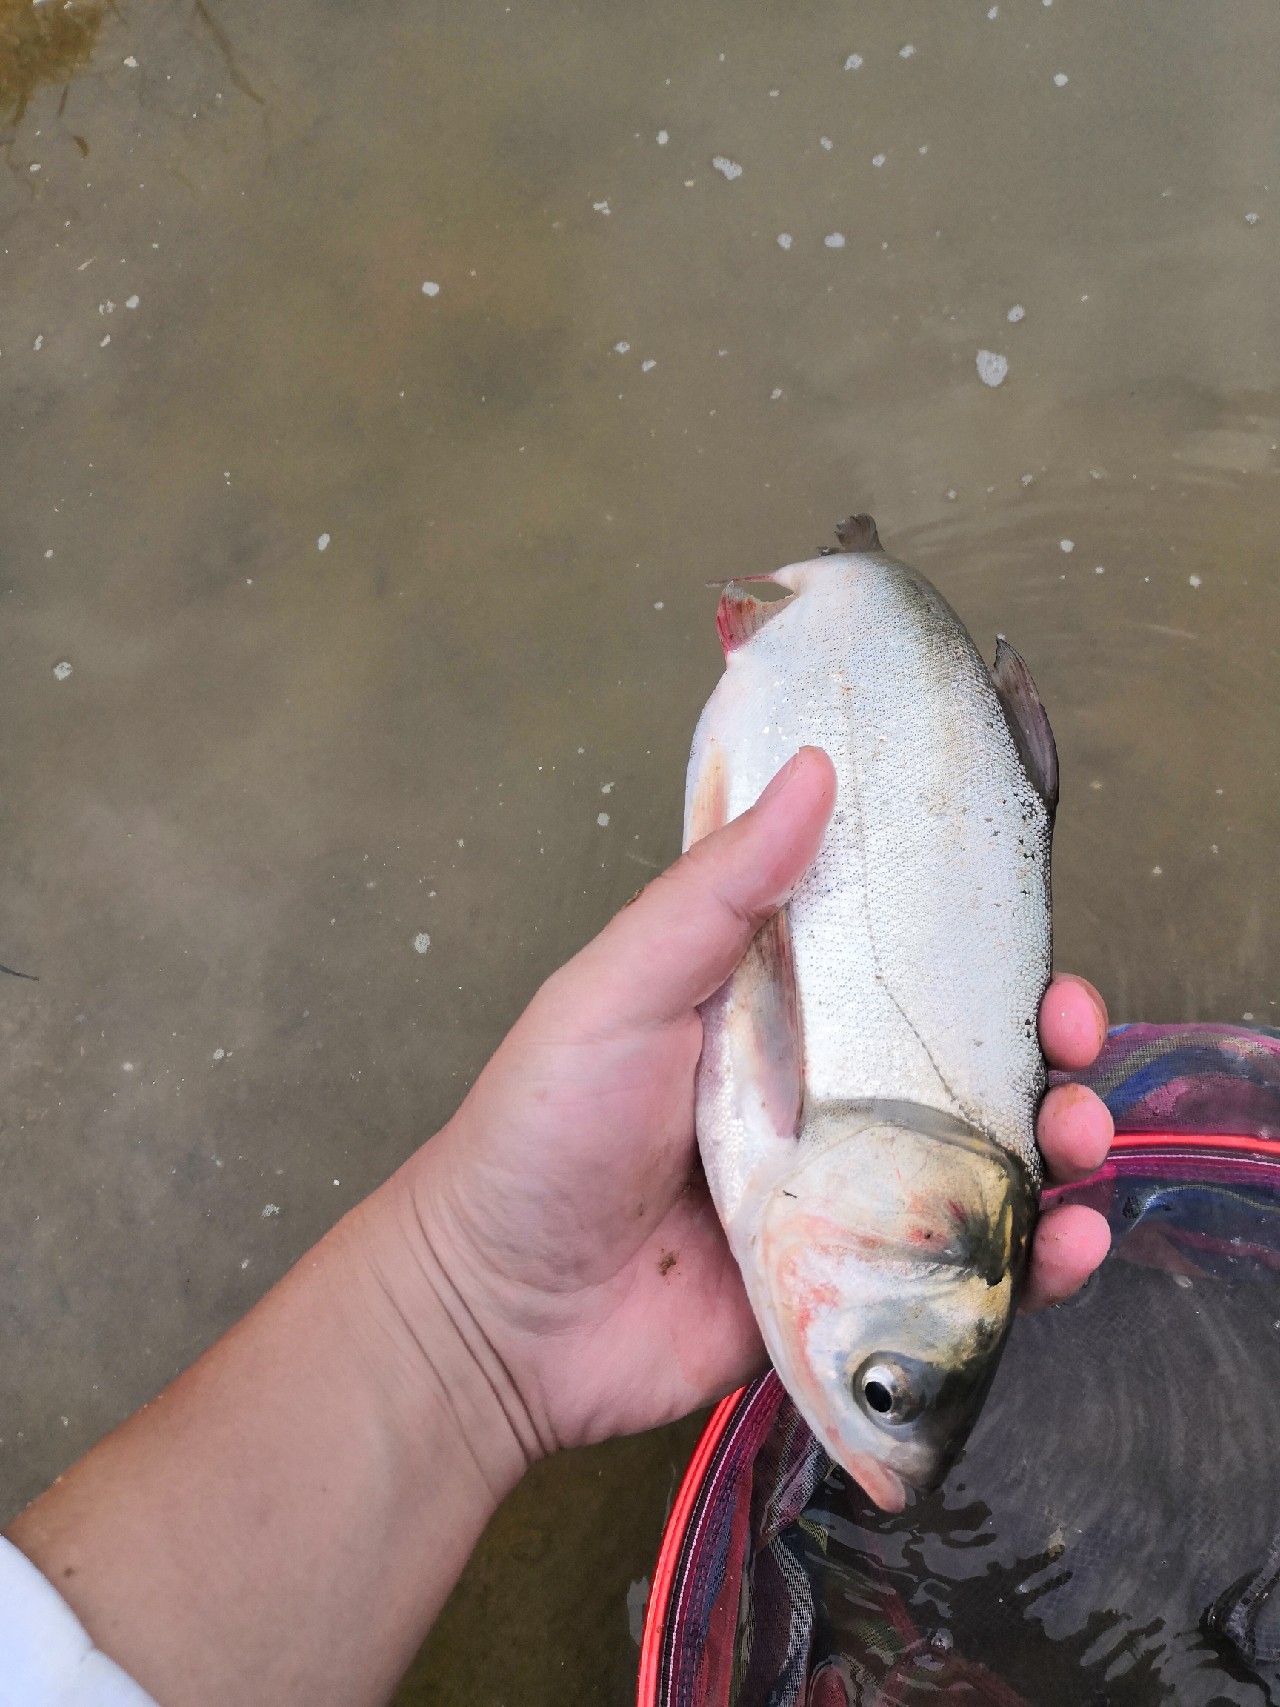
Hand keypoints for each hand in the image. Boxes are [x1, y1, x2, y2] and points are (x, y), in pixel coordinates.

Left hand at [409, 748, 1112, 1460]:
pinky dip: (1033, 1264)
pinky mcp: (854, 1288)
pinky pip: (964, 1273)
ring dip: (1060, 1146)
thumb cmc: (543, 1134)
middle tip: (1072, 1042)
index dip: (981, 942)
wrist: (498, 1318)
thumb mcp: (618, 992)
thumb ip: (714, 894)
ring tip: (1080, 1148)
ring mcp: (846, 1196)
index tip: (1032, 938)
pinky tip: (1066, 1250)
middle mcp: (823, 1094)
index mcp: (773, 1008)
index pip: (901, 959)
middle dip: (1045, 1045)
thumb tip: (812, 769)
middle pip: (967, 1058)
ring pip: (985, 1160)